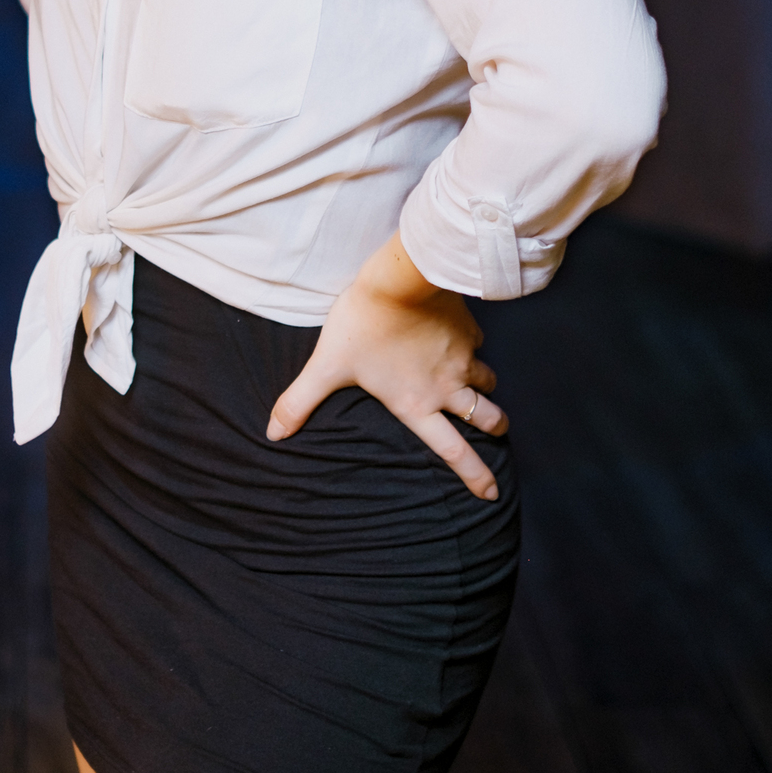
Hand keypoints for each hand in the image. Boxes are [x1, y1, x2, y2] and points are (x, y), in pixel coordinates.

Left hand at [265, 232, 508, 499]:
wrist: (399, 278)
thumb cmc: (362, 323)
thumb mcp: (326, 366)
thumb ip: (299, 402)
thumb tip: (273, 434)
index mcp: (417, 404)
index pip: (452, 450)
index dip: (474, 475)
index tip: (491, 493)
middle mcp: (447, 387)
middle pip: (488, 418)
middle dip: (496, 428)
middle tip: (498, 431)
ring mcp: (462, 358)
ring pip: (488, 381)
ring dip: (486, 387)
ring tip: (481, 384)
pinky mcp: (469, 329)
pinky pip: (478, 343)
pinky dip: (472, 346)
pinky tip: (459, 338)